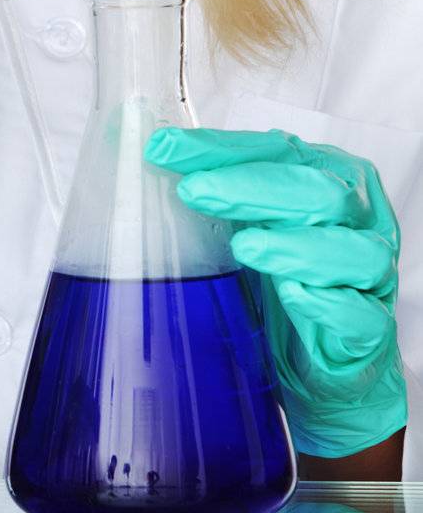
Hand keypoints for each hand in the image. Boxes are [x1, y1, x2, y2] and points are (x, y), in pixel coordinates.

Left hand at [143, 126, 405, 459]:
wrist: (322, 364)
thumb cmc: (282, 281)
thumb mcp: (244, 225)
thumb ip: (210, 188)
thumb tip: (140, 151)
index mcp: (326, 177)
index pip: (276, 151)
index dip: (220, 148)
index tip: (164, 148)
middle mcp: (356, 220)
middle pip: (318, 191)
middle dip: (254, 188)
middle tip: (196, 191)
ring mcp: (369, 277)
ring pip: (351, 250)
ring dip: (294, 246)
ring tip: (244, 248)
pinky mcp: (371, 332)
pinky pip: (361, 315)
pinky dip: (328, 303)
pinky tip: (294, 294)